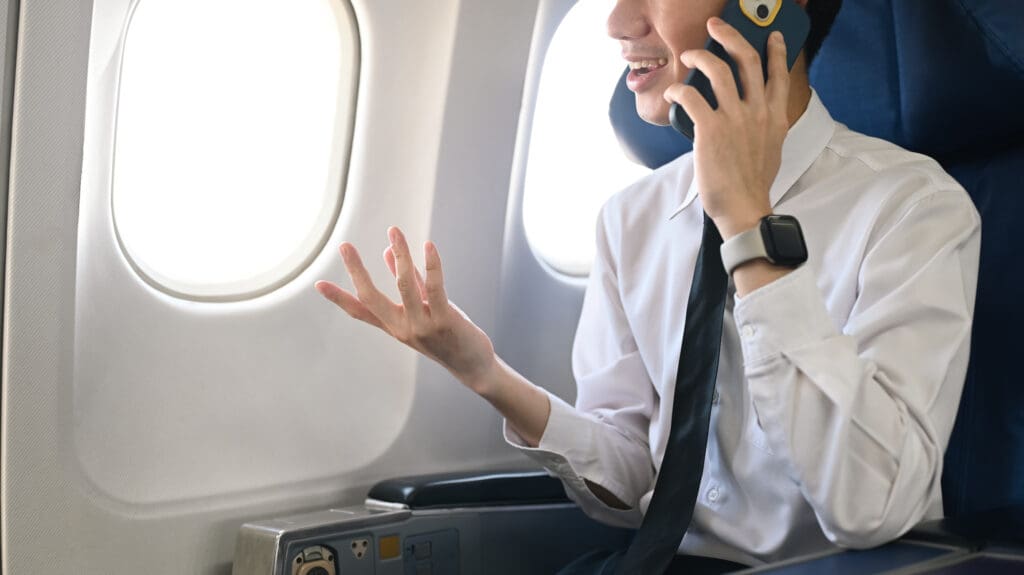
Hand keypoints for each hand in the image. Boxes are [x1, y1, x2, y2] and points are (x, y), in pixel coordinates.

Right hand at [315, 227, 497, 393]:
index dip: (338, 297)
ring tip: (393, 230)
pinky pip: (434, 288)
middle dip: (356, 271)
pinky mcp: (444, 320)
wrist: (473, 366)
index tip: (318, 284)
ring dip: (399, 254)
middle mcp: (402, 328)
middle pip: (371, 298)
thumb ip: (409, 281)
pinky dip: (431, 264)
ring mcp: (422, 325)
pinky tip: (428, 245)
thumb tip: (390, 251)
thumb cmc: (448, 334)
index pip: (360, 312)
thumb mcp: (423, 308)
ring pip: (404, 285)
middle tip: (344, 246)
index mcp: (394, 326)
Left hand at [663, 17, 790, 237]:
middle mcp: (757, 112)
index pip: (778, 74)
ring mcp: (735, 119)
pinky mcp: (711, 129)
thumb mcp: (772, 149)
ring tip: (688, 54)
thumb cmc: (753, 183)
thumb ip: (766, 127)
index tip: (771, 35)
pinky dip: (678, 90)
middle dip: (730, 35)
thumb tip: (753, 117)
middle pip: (746, 60)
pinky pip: (691, 96)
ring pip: (717, 69)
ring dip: (700, 55)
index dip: (776, 51)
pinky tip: (673, 92)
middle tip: (716, 26)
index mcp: (775, 117)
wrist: (744, 206)